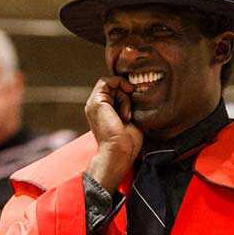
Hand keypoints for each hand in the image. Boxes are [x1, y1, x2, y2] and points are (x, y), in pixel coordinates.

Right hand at [84, 77, 142, 192]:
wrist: (119, 152)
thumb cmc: (127, 142)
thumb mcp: (131, 119)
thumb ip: (130, 105)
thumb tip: (139, 92)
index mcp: (103, 112)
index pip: (114, 91)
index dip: (127, 91)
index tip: (139, 101)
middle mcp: (96, 107)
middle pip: (113, 86)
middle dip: (127, 92)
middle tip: (134, 108)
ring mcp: (94, 103)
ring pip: (111, 84)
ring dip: (124, 94)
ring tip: (128, 113)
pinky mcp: (96, 102)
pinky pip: (107, 82)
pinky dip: (120, 88)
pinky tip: (126, 105)